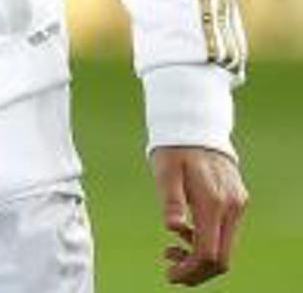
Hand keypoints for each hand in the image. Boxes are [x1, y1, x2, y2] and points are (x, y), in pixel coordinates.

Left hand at [151, 147, 248, 285]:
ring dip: (199, 257)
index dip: (191, 270)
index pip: (209, 252)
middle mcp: (231, 207)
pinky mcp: (237, 201)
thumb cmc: (174, 149)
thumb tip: (172, 226)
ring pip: (225, 247)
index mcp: (212, 202)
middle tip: (170, 271)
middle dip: (196, 271)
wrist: (196, 127)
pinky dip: (206, 241)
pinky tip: (184, 233)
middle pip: (221, 258)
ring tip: (170, 250)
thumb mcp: (165, 171)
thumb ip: (170, 199)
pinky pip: (225, 232)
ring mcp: (237, 205)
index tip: (170, 275)